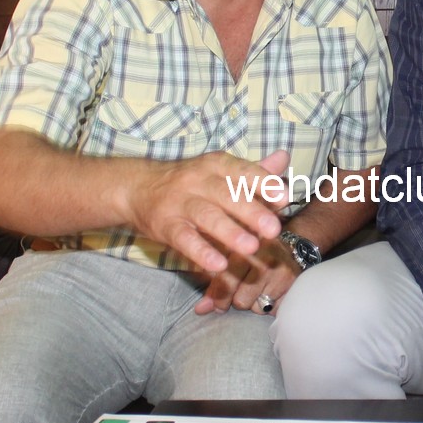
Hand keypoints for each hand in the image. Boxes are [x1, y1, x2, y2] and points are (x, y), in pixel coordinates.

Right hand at [123, 150, 289, 272]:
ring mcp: (180, 203)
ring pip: (206, 217)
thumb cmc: (190, 181)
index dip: (263, 183)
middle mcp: (198, 180)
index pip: (242, 171)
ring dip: (229, 232)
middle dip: (251, 211)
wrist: (137, 187)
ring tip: (251, 247)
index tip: (283, 197)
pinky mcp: (165, 225)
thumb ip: (253, 170)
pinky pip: (184, 239)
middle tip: (273, 229)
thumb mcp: (220, 171)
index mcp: (216, 165)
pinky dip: (201, 252)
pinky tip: (218, 264)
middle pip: (227, 195)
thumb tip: (284, 158)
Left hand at [194, 236, 301, 314]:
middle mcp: (263, 260)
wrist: (293, 245)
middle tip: (237, 296)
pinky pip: (275, 310)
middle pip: (241, 300)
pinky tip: (270, 293)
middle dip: (236, 302)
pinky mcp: (294, 285)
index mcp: (244, 249)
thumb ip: (215, 282)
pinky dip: (271, 306)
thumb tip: (200, 310)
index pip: (225, 280)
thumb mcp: (232, 257)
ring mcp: (280, 274)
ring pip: (257, 308)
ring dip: (254, 304)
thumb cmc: (255, 252)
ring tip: (257, 290)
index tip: (215, 306)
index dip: (217, 297)